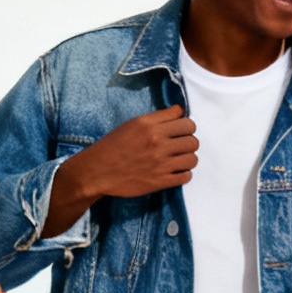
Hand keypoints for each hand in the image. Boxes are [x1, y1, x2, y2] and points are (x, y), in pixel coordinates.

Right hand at [42, 106, 199, 235]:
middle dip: (189, 142)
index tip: (180, 131)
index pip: (187, 121)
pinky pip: (186, 177)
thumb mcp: (133, 123)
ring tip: (179, 159)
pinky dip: (184, 174)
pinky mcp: (160, 181)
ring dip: (188, 158)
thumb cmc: (114, 145)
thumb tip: (180, 111)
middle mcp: (157, 143)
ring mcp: (160, 163)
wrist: (98, 171)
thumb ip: (158, 118)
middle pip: (193, 140)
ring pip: (192, 158)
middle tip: (180, 146)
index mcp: (150, 126)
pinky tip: (175, 171)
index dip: (186, 126)